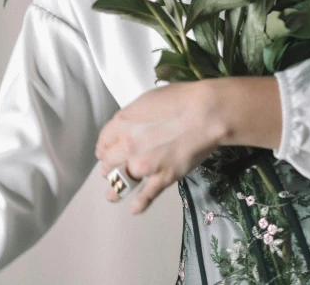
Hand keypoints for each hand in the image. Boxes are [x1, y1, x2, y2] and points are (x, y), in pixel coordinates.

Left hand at [95, 80, 224, 214]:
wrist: (205, 113)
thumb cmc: (180, 99)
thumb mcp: (147, 100)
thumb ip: (132, 117)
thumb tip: (128, 127)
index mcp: (122, 123)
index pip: (104, 140)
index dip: (105, 147)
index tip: (106, 152)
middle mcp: (127, 146)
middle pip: (109, 163)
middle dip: (109, 167)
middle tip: (111, 170)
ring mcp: (144, 165)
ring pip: (122, 182)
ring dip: (116, 190)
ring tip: (112, 195)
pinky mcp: (162, 178)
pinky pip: (146, 196)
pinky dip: (139, 204)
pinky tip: (134, 209)